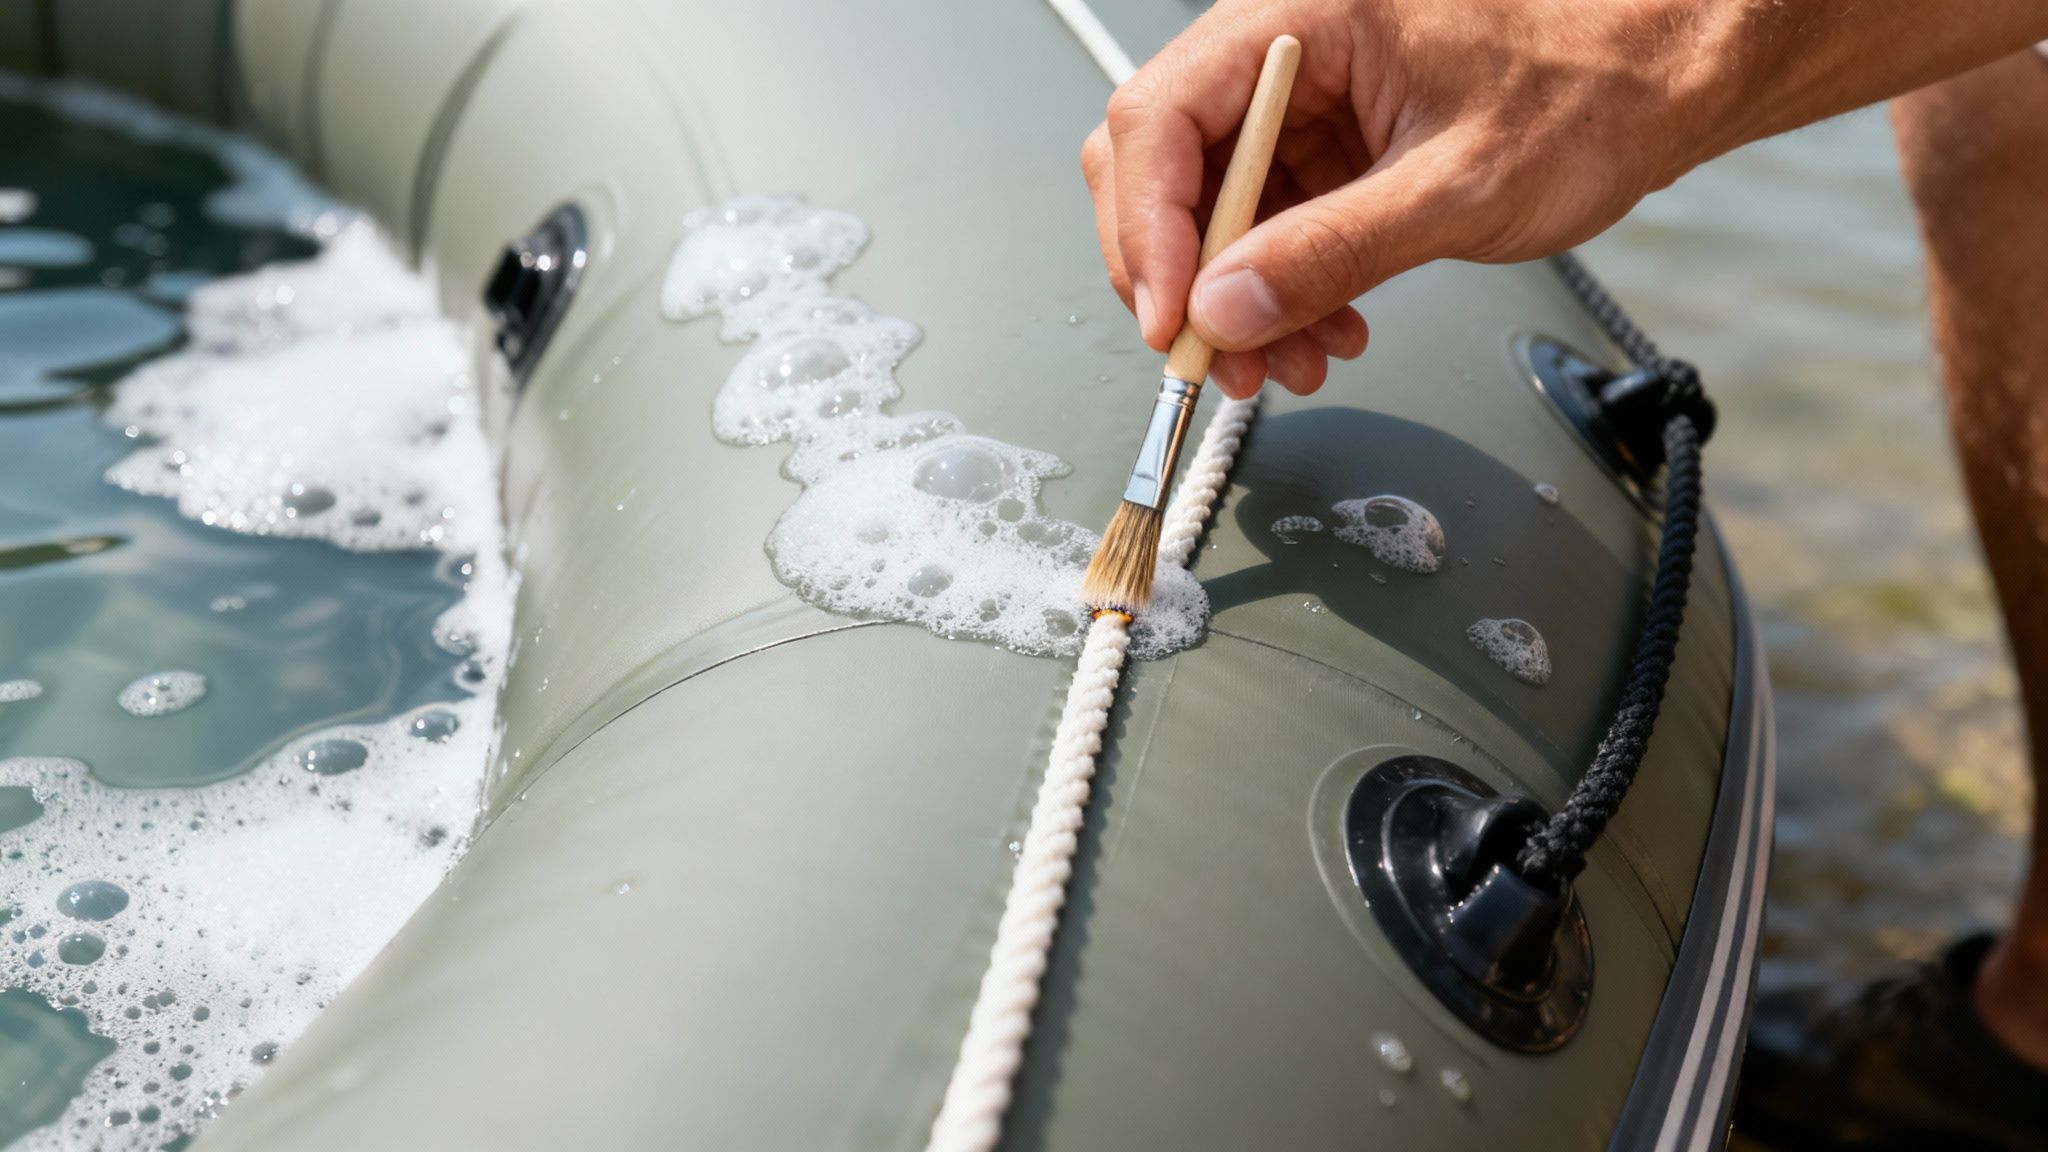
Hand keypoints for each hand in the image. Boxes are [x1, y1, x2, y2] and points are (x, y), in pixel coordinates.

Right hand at [1081, 0, 2047, 397]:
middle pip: (1164, 166)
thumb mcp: (1458, 188)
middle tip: (1218, 361)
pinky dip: (1281, 288)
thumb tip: (1224, 310)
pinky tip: (1323, 331)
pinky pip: (1267, 223)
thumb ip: (1331, 250)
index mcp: (1302, 16)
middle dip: (1186, 279)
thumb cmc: (1592, 88)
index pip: (1161, 121)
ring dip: (1235, 300)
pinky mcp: (1329, 143)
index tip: (1175, 322)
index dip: (1149, 232)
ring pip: (1211, 209)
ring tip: (1286, 365)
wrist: (1666, 75)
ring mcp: (1303, 101)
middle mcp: (1285, 51)